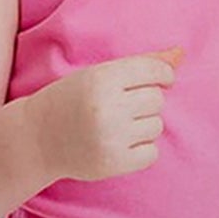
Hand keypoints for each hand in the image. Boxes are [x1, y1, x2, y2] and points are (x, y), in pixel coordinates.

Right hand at [31, 48, 180, 181]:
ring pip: (156, 126)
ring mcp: (110, 137)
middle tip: (125, 105)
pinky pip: (152, 153)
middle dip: (147, 101)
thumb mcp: (99, 73)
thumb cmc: (72, 99)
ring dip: (144, 125)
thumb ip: (141, 63)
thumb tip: (180, 54)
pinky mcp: (113, 163)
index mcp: (102, 79)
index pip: (155, 71)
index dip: (163, 75)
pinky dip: (141, 149)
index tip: (159, 80)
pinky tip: (121, 143)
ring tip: (119, 124)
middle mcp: (107, 108)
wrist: (37, 138)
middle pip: (157, 99)